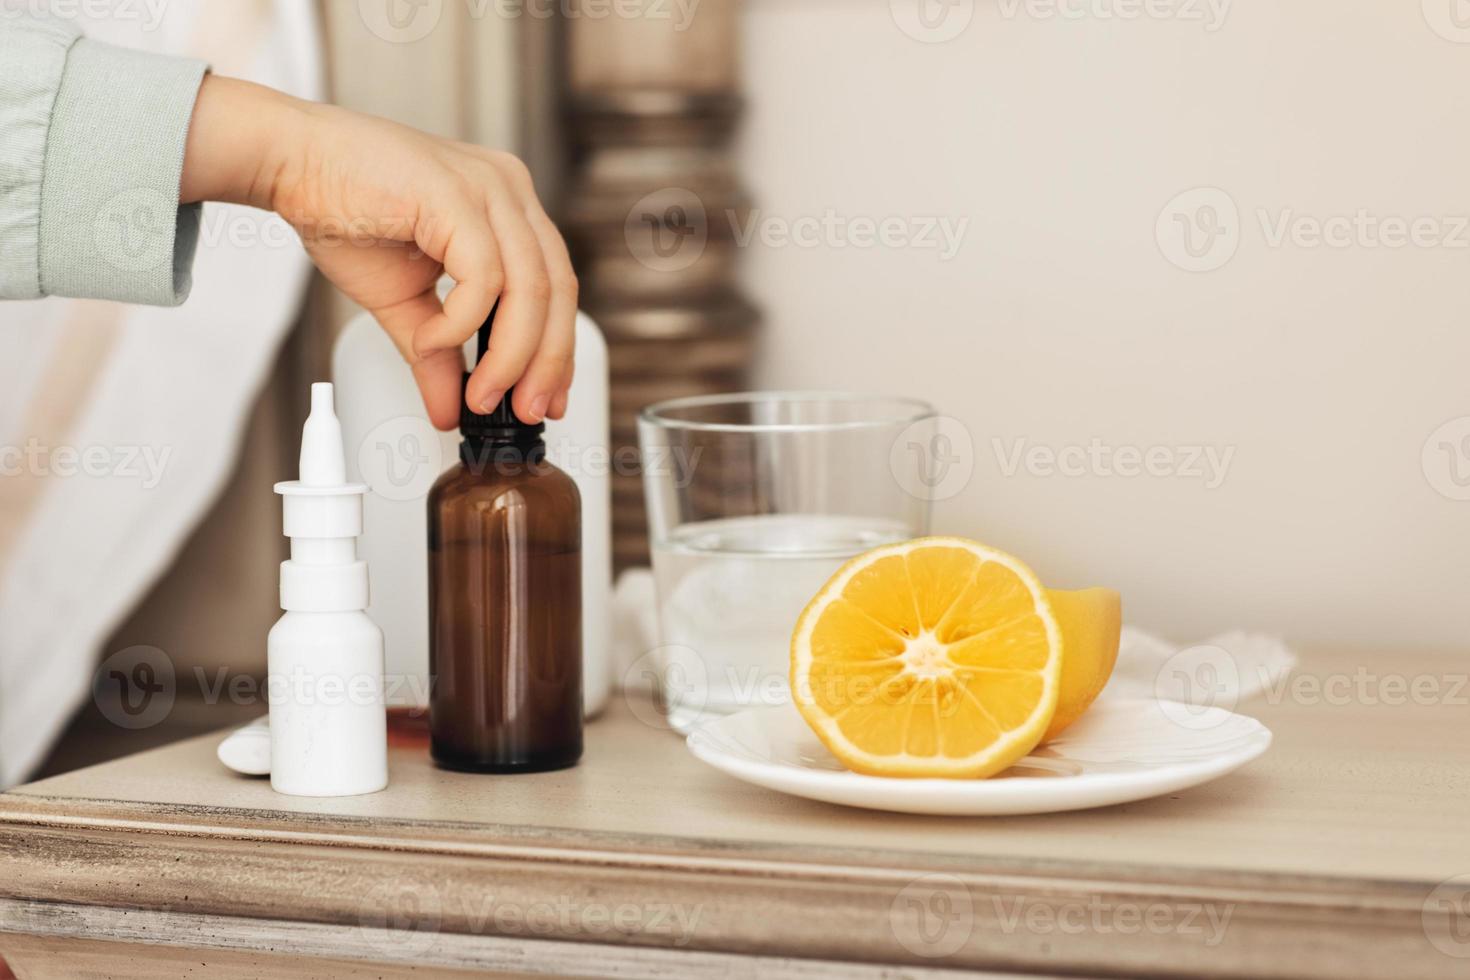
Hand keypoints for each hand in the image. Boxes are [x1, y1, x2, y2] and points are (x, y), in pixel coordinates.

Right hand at [181, 75, 576, 428]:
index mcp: (509, 207)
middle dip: (546, 362)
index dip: (558, 349)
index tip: (546, 399)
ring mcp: (487, 188)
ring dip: (509, 356)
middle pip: (558, 290)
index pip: (557, 286)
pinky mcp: (455, 194)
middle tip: (525, 410)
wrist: (288, 161)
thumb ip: (435, 354)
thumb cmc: (343, 210)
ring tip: (480, 396)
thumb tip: (448, 410)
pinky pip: (484, 276)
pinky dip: (462, 323)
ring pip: (530, 289)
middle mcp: (509, 190)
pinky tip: (432, 341)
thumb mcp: (402, 302)